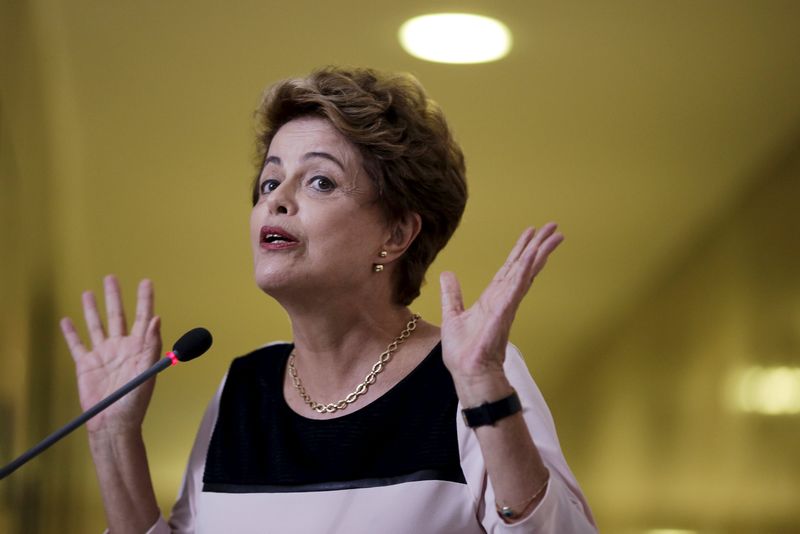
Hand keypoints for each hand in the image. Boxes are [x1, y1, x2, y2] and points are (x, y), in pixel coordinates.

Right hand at [60, 275, 161, 435]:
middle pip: (117, 315)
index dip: (145, 299)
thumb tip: (156, 319)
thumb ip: (151, 344)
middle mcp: (121, 347)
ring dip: (92, 309)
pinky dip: (71, 333)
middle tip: (111, 278)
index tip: (146, 282)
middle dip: (114, 297)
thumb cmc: (135, 401)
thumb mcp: (147, 370)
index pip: (142, 317)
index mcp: (139, 347)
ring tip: (89, 292)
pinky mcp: (86, 365)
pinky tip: (67, 320)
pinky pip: (77, 345)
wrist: (113, 423)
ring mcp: (103, 355)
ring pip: (96, 325)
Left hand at [440, 223, 562, 402]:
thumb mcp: (452, 315)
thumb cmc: (463, 352)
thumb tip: (447, 274)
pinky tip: (534, 257)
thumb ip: (452, 294)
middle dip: (538, 246)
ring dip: (539, 253)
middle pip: (524, 266)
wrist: (467, 373)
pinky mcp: (504, 311)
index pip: (510, 269)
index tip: (532, 234)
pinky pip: (517, 287)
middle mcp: (503, 298)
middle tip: (553, 227)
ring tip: (554, 235)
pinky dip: (525, 271)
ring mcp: (506, 304)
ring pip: (525, 272)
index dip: (521, 250)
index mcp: (493, 298)